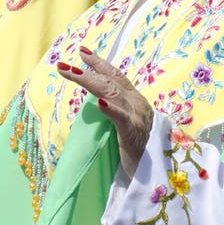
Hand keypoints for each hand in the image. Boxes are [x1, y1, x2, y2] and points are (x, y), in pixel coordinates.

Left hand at [58, 47, 152, 178]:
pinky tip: (99, 102)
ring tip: (71, 73)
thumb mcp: (128, 123)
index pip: (116, 75)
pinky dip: (110, 109)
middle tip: (63, 65)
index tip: (82, 52)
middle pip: (109, 80)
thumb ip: (118, 110)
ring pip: (110, 93)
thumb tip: (98, 100)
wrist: (160, 173)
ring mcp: (137, 116)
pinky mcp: (134, 133)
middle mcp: (137, 103)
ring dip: (88, 81)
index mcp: (135, 100)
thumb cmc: (141, 150)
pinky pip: (121, 118)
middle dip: (85, 71)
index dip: (99, 63)